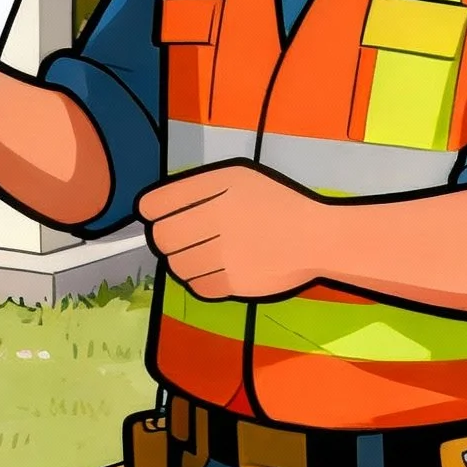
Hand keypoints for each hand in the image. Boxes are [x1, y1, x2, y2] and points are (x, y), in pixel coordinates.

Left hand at [138, 163, 329, 301]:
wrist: (315, 237)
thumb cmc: (275, 202)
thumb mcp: (237, 178)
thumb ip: (197, 188)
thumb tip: (156, 207)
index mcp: (214, 188)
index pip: (154, 205)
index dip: (152, 211)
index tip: (158, 215)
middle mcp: (215, 219)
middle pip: (162, 239)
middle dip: (166, 238)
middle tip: (183, 237)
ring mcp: (224, 254)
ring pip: (177, 266)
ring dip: (183, 261)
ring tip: (203, 253)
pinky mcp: (235, 284)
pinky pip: (198, 287)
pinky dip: (201, 281)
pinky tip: (217, 270)